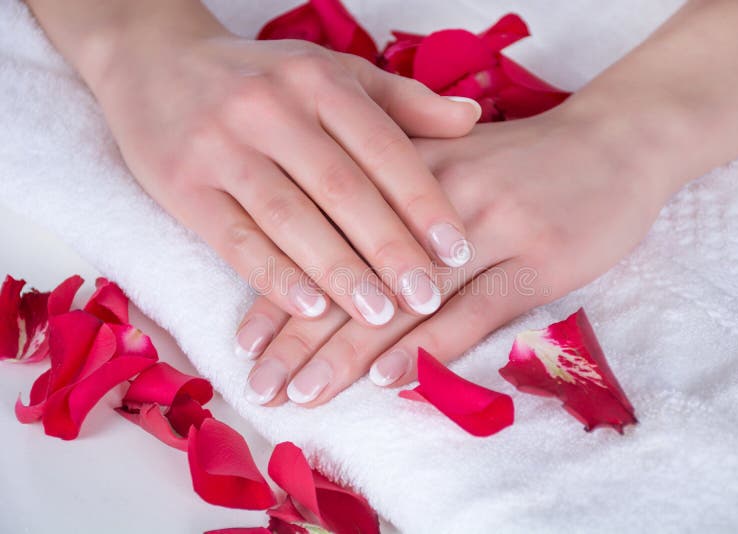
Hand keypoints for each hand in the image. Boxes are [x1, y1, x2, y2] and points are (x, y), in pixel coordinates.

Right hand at [81, 7, 480, 335]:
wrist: (154, 63)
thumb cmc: (261, 78)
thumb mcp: (330, 73)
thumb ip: (401, 100)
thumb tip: (472, 117)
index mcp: (318, 80)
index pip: (383, 147)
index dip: (423, 202)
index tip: (458, 250)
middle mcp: (271, 108)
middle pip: (341, 187)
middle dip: (389, 247)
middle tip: (426, 297)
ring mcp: (222, 146)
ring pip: (290, 217)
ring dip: (338, 270)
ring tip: (379, 315)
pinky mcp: (181, 184)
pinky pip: (234, 237)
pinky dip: (273, 276)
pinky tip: (308, 308)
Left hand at [240, 111, 668, 405]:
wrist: (613, 142)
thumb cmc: (521, 162)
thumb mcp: (447, 162)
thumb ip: (390, 203)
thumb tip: (330, 262)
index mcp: (404, 172)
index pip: (327, 240)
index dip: (284, 292)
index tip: (246, 342)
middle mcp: (435, 201)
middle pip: (354, 276)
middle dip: (301, 337)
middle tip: (262, 384)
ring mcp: (489, 228)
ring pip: (404, 300)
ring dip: (348, 352)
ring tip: (303, 393)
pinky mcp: (537, 259)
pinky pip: (475, 309)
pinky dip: (430, 347)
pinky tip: (389, 380)